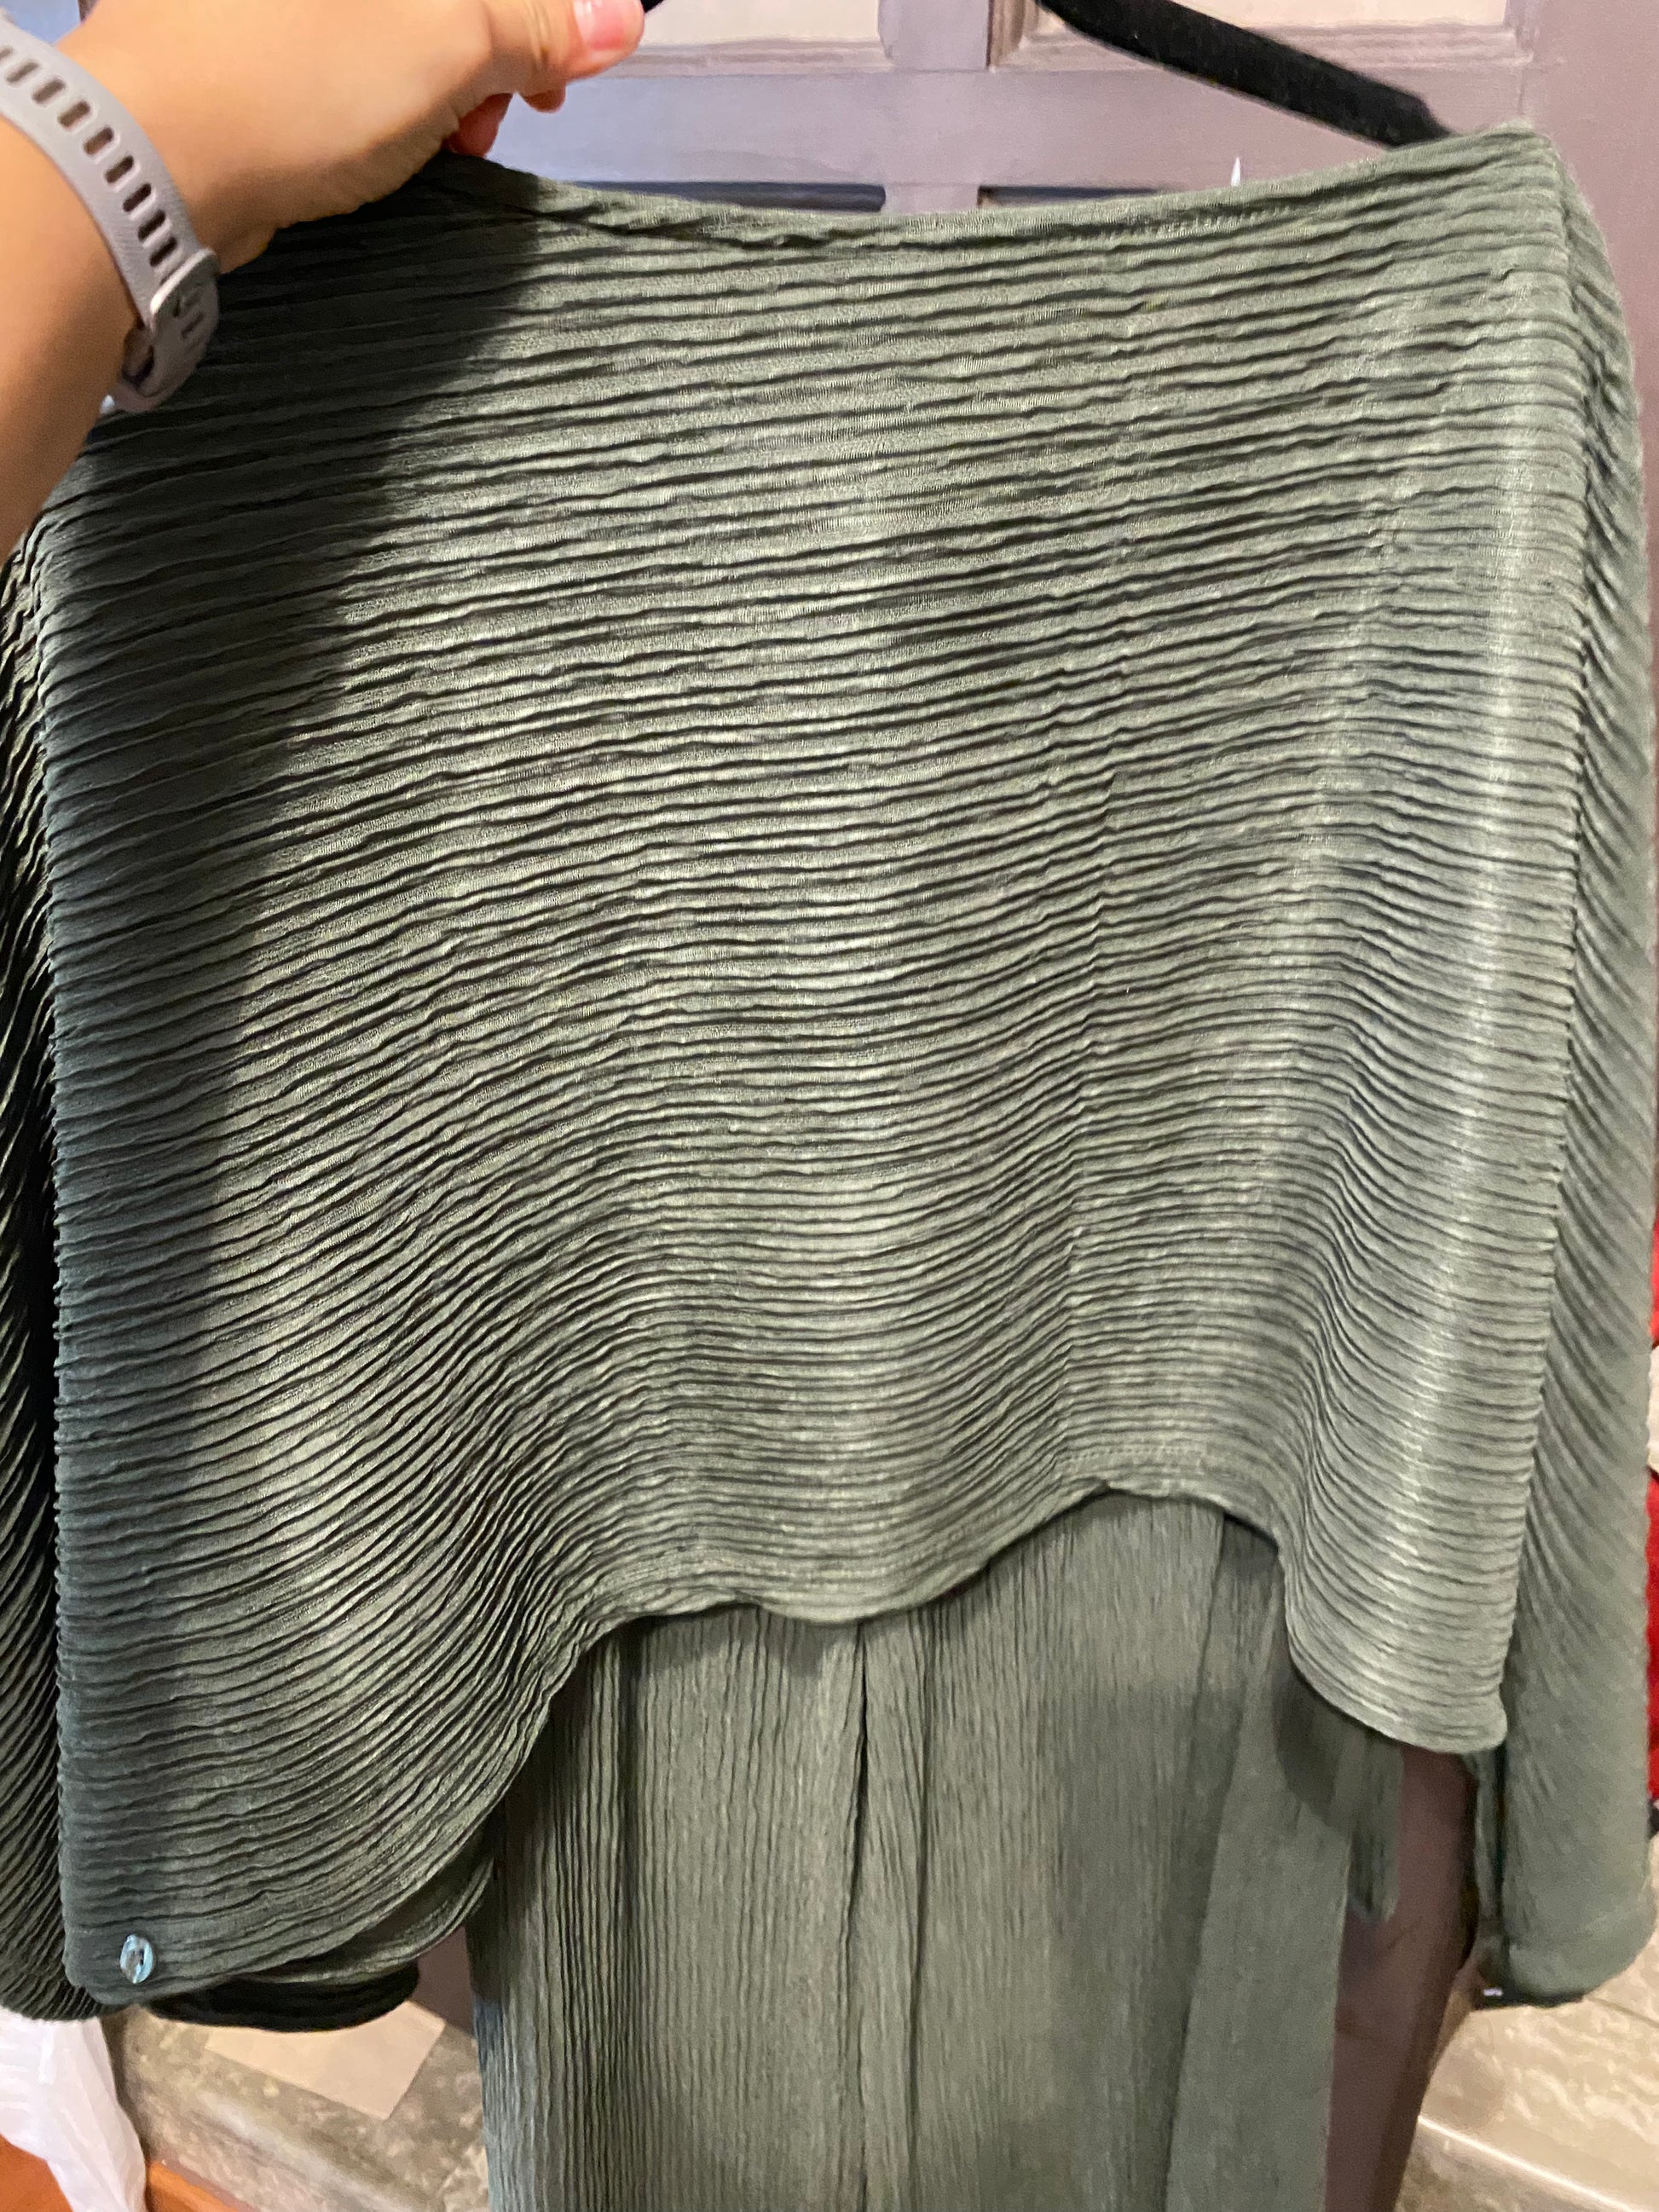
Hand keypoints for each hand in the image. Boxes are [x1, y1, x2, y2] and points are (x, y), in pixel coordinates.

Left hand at [60, 0, 646, 272]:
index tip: (567, 64)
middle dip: (496, 48)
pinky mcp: (261, 40)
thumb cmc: (292, 80)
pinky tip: (400, 146)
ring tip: (451, 140)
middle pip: (452, 2)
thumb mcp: (451, 44)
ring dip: (450, 84)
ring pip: (407, 26)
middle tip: (510, 109)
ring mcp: (288, 4)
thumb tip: (613, 17)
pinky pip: (358, 55)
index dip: (544, 16)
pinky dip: (396, 98)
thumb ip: (535, 27)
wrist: (154, 156)